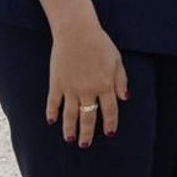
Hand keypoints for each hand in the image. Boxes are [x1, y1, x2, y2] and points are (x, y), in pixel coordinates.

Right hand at [47, 22, 127, 146]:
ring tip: (69, 139)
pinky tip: (51, 121)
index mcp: (105, 85)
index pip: (109, 110)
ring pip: (70, 114)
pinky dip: (52, 113)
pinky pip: (53, 102)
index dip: (109, 123)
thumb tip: (125, 99)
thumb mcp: (117, 60)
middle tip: (85, 145)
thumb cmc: (100, 44)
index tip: (109, 133)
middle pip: (88, 117)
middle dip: (87, 133)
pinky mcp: (56, 83)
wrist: (76, 32)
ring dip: (69, 128)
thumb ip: (121, 80)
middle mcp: (88, 90)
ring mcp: (70, 88)